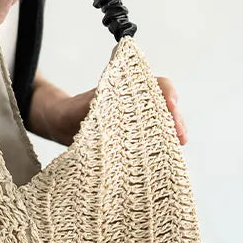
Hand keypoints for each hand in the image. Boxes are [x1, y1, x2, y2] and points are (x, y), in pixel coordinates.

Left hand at [44, 77, 187, 146]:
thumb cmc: (70, 113)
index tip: (171, 107)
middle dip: (176, 119)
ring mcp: (139, 120)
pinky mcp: (137, 137)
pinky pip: (156, 138)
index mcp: (129, 88)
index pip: (158, 85)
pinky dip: (164, 146)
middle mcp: (139, 102)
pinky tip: (167, 157)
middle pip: (167, 106)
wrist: (62, 125)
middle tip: (180, 138)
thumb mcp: (80, 109)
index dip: (168, 94)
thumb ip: (91, 105)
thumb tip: (102, 105)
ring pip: (165, 123)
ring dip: (173, 134)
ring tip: (178, 147)